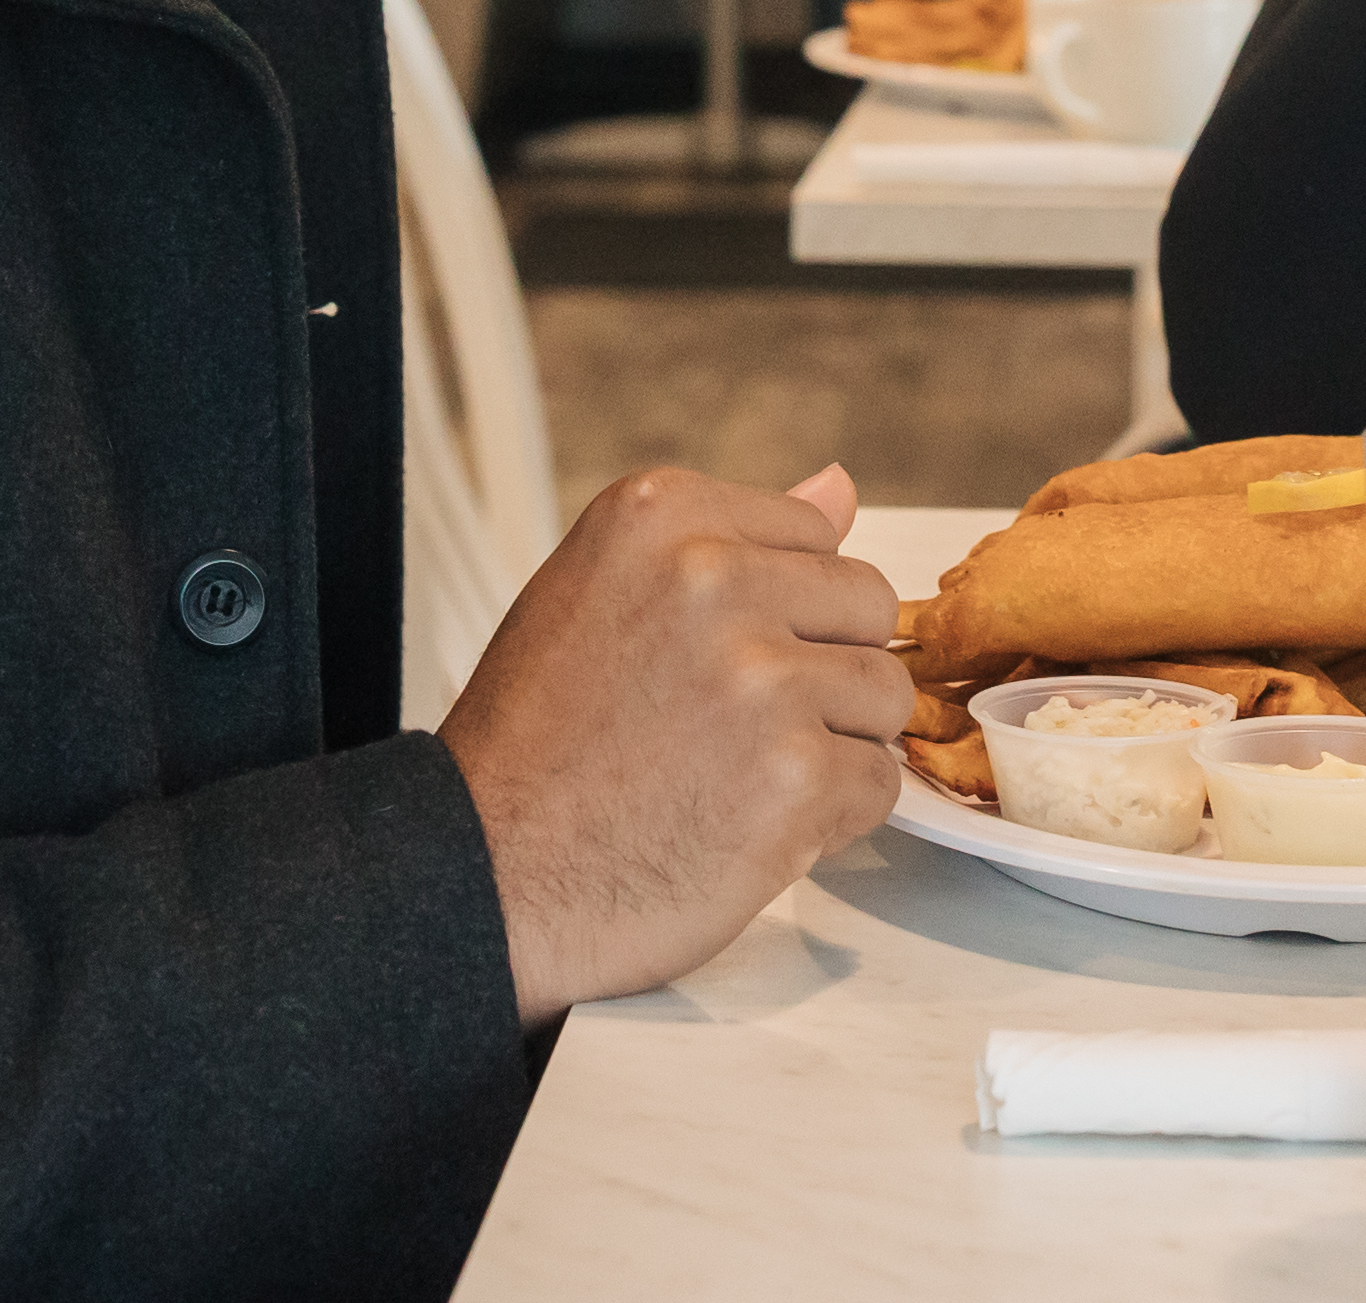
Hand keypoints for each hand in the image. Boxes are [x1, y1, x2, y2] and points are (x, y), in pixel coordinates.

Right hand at [439, 462, 904, 1022]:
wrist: (481, 879)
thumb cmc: (534, 748)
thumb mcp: (600, 596)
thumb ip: (722, 543)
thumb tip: (838, 487)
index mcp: (660, 517)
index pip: (816, 534)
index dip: (783, 610)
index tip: (718, 658)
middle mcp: (712, 578)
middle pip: (866, 605)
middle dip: (823, 670)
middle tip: (735, 728)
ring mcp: (759, 678)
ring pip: (884, 692)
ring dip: (832, 745)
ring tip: (739, 777)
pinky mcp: (794, 776)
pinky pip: (879, 781)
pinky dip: (830, 818)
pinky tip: (748, 826)